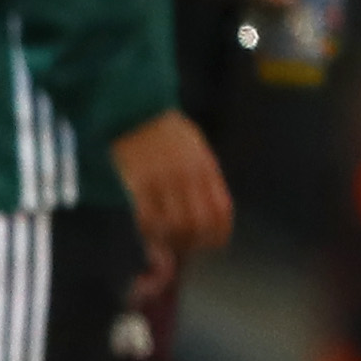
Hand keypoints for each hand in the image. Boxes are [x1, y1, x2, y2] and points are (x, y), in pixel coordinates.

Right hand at [111, 111, 233, 256]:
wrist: (139, 112)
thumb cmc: (170, 134)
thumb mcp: (197, 151)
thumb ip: (206, 179)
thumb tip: (211, 214)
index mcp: (207, 168)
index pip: (221, 213)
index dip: (217, 236)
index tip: (209, 245)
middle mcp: (189, 176)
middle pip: (199, 225)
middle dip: (193, 244)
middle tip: (184, 248)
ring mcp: (164, 180)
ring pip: (174, 226)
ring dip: (170, 241)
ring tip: (165, 241)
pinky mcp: (139, 182)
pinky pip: (147, 218)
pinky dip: (149, 232)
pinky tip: (149, 232)